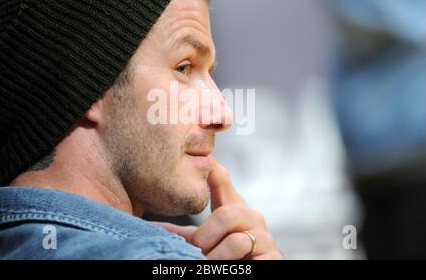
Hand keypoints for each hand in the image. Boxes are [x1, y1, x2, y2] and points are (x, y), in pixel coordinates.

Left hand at [155, 158, 282, 259]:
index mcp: (233, 208)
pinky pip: (248, 257)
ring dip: (216, 257)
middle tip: (198, 249)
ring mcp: (264, 236)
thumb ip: (182, 233)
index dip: (211, 167)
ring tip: (209, 262)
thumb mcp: (204, 241)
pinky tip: (226, 265)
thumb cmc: (224, 256)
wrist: (250, 271)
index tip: (202, 156)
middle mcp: (252, 217)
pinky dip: (229, 264)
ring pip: (236, 241)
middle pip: (226, 214)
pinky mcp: (274, 256)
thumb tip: (151, 227)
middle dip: (206, 236)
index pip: (222, 179)